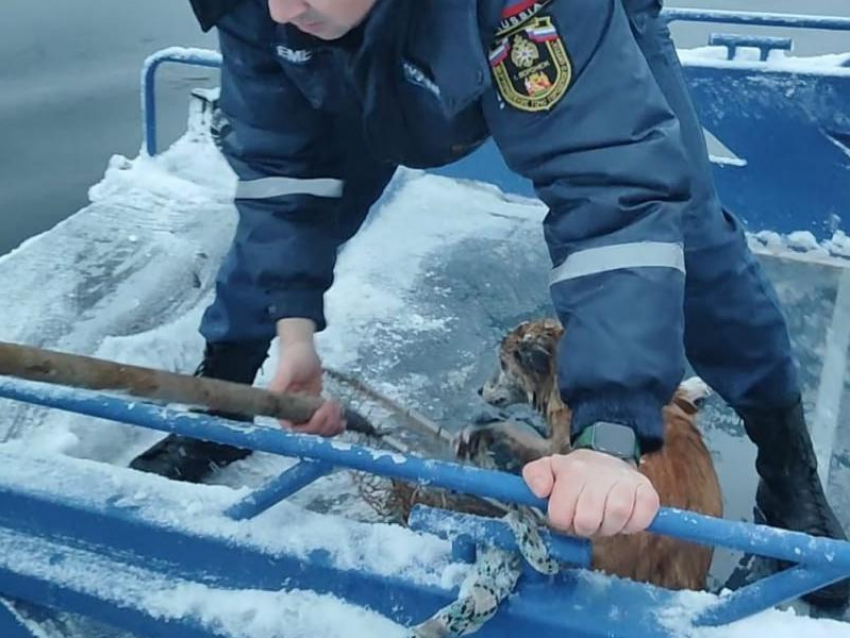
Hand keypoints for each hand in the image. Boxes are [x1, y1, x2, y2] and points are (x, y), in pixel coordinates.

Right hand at [267, 338, 344, 437]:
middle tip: (331, 404)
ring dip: (332, 424)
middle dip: (325, 422)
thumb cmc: (293, 358)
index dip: (310, 426)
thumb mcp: (286, 370)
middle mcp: (294, 414)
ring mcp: (307, 413)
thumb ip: (278, 385)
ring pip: (320, 430)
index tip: (320, 411)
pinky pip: (327, 424)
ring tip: (338, 408)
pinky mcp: (317, 409)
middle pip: (311, 431)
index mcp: (283, 409)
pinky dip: (336, 424)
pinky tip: (343, 418)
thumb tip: (272, 397)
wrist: (304, 350)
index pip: (296, 429)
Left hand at [522, 449, 659, 537]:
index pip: (561, 517)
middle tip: (586, 516)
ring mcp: (626, 480)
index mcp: (573, 470)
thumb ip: (535, 476)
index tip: (566, 512)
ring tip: (603, 515)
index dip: (562, 522)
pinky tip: (623, 516)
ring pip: (615, 517)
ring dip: (608, 526)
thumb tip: (541, 491)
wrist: (607, 462)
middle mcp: (600, 472)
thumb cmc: (575, 474)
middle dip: (584, 526)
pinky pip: (641, 519)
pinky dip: (632, 525)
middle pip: (587, 521)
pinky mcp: (647, 491)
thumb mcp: (549, 469)